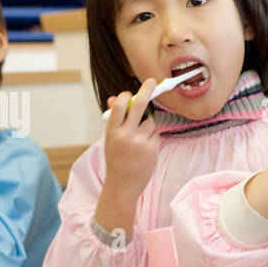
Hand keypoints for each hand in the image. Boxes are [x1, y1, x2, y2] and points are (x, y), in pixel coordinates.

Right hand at [94, 80, 159, 234]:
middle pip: (139, 106)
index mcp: (112, 132)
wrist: (122, 185)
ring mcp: (140, 142)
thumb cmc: (116, 159)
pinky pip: (156, 135)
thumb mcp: (110, 139)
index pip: (119, 106)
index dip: (125, 96)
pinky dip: (152, 139)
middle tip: (152, 81)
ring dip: (148, 126)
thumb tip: (114, 98)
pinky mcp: (152, 149)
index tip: (129, 92)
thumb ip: (115, 120)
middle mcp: (126, 135)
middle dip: (146, 90)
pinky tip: (144, 150)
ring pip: (150, 122)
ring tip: (139, 141)